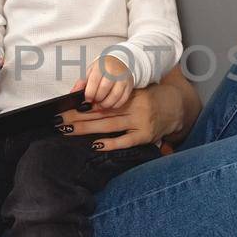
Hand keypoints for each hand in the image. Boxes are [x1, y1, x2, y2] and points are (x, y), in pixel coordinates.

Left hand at [56, 79, 180, 151]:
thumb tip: (87, 102)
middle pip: (100, 112)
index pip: (102, 99)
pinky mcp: (145, 136)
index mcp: (129, 94)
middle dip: (78, 116)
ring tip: (69, 130)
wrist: (177, 107)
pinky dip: (110, 143)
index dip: (82, 103)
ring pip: (109, 125)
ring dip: (87, 128)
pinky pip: (125, 141)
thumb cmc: (151, 99)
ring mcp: (140, 122)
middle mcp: (134, 107)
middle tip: (59, 120)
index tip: (66, 106)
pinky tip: (95, 144)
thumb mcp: (134, 92)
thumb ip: (114, 96)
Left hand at [83, 54, 134, 109]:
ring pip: (114, 97)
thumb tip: (73, 93)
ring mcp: (123, 79)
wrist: (121, 61)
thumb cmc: (104, 67)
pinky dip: (114, 105)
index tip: (87, 99)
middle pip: (104, 91)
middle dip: (97, 100)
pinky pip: (122, 100)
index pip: (94, 82)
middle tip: (93, 102)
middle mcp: (113, 72)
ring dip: (105, 105)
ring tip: (100, 105)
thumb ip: (81, 82)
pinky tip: (109, 104)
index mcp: (101, 66)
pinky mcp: (129, 86)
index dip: (89, 93)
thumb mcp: (91, 71)